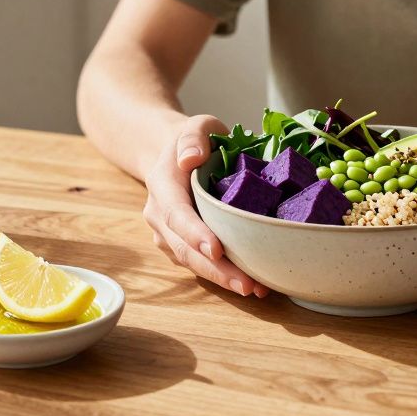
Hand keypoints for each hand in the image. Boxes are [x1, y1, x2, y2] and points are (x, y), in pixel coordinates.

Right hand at [143, 114, 268, 297]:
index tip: (217, 249)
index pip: (177, 214)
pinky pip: (200, 263)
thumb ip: (193, 136)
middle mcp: (159, 215)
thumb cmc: (194, 140)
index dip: (195, 234)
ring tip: (257, 289)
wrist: (175, 154)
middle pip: (185, 249)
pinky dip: (224, 275)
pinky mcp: (181, 245)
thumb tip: (190, 158)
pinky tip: (253, 283)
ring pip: (192, 262)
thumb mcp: (195, 125)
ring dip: (223, 279)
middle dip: (216, 269)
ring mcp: (168, 234)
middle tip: (248, 285)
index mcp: (162, 185)